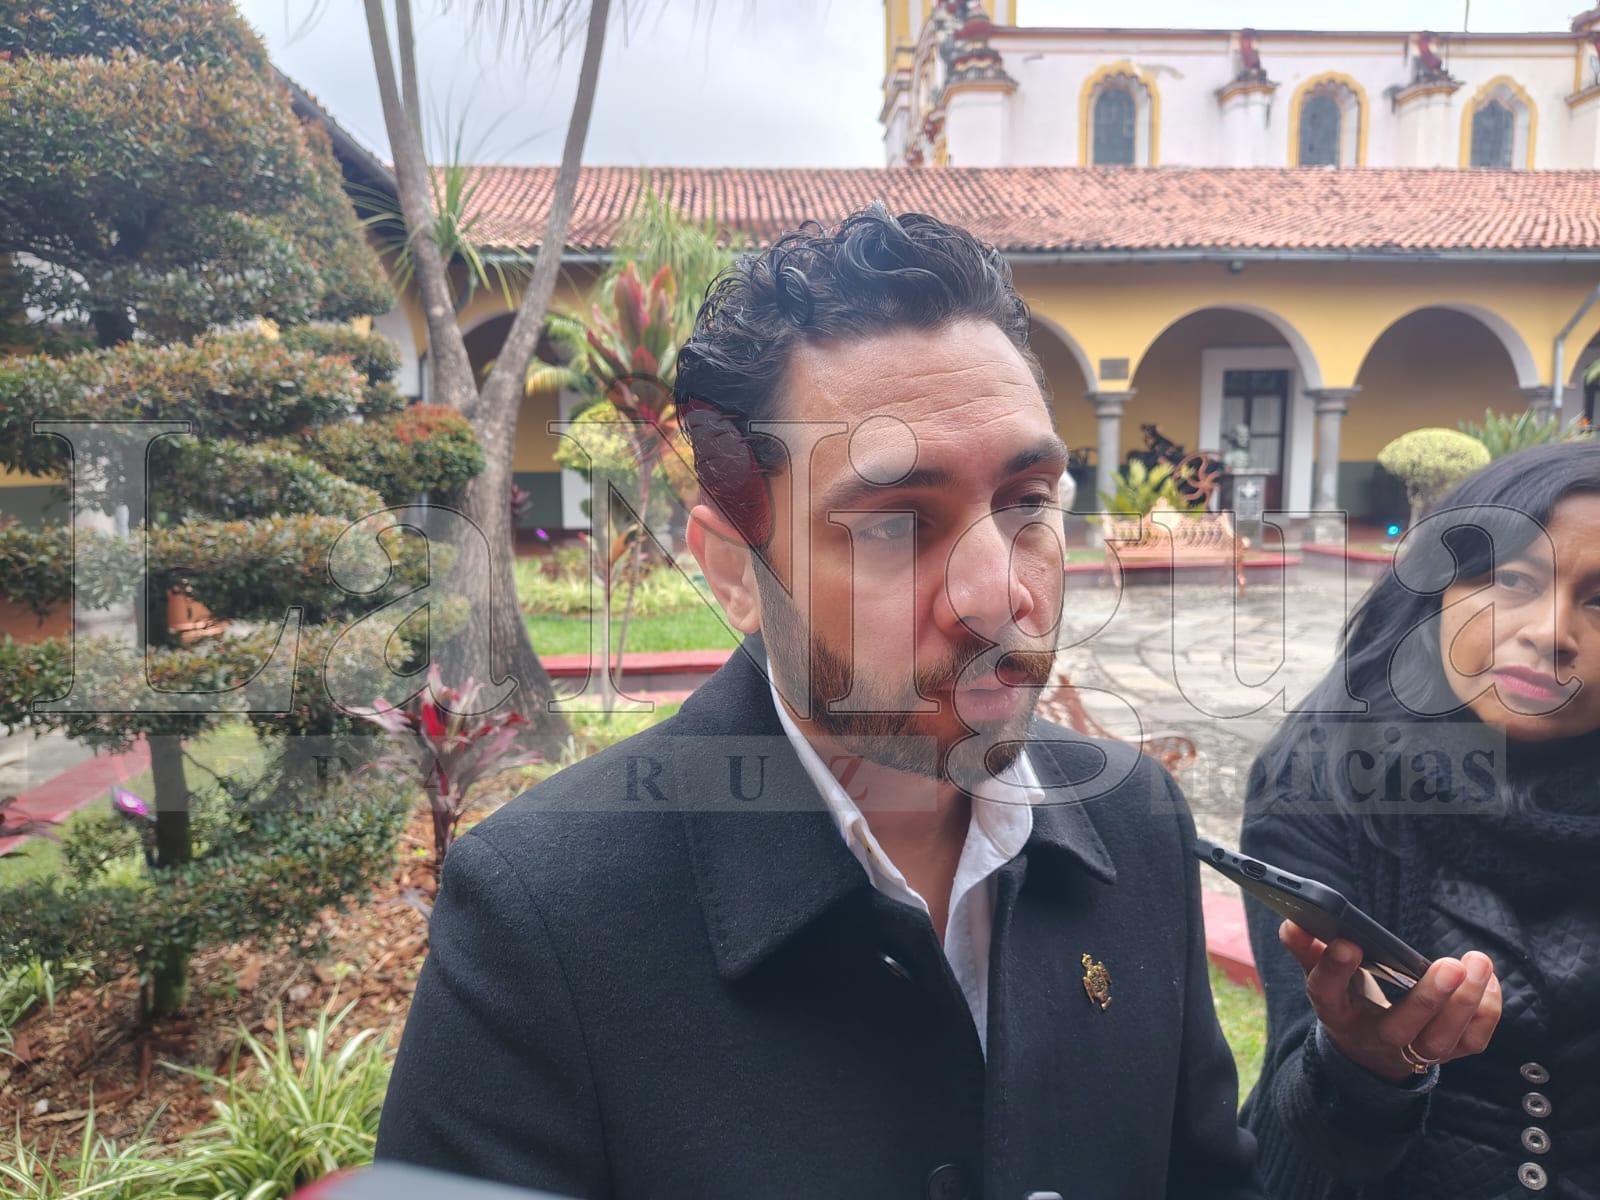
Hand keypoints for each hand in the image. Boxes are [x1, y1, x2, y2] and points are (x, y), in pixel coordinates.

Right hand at [1279, 920, 1502, 1084]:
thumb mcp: (1321, 975)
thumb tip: (1293, 922)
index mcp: (1335, 1011)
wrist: (1367, 1052)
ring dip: (1466, 1003)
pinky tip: (1487, 980)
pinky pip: (1471, 1042)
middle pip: (1400, 1028)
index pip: (1327, 993)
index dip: (1335, 969)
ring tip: (1477, 962)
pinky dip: (1486, 1013)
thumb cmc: (1346, 1000)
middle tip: (1450, 965)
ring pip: (1441, 1040)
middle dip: (1428, 998)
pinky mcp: (1444, 1053)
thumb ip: (1306, 948)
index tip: (1348, 942)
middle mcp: (1373, 1037)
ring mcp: (1411, 1051)